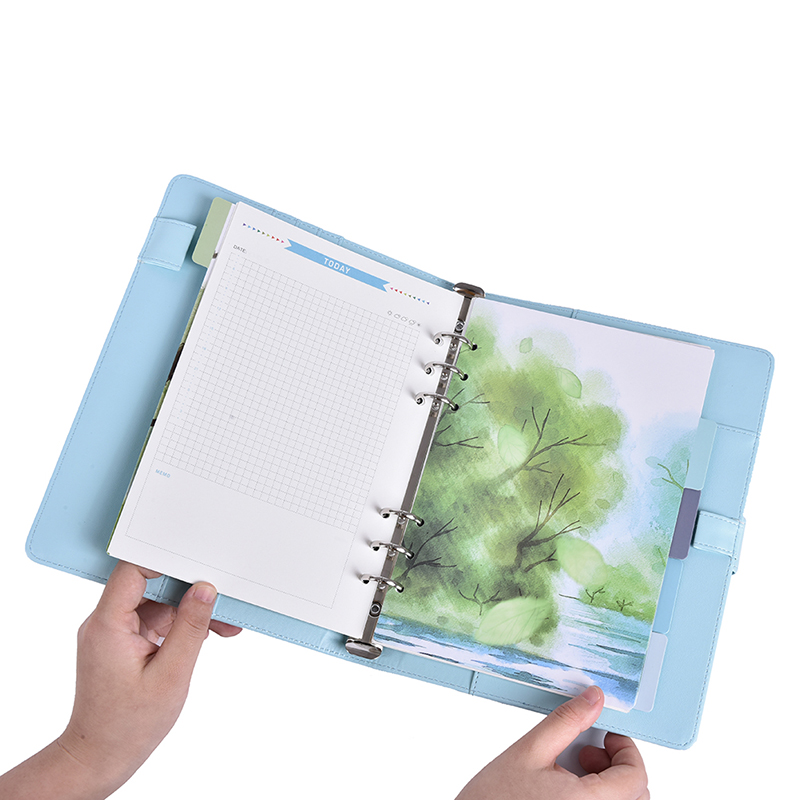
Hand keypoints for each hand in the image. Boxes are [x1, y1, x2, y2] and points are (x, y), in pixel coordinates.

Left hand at [0, 561, 240, 798]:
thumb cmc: (128, 725)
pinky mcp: (124, 642)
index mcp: (108, 624)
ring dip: (190, 612)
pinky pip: (156, 621)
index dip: (166, 558)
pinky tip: (206, 634)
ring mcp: (114, 632)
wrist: (101, 757)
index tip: (199, 557)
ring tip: (224, 626)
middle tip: (223, 601)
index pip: (133, 569)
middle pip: (152, 585)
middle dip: (190, 591)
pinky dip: (180, 627)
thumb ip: (189, 627)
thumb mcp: (171, 675)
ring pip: (158, 603)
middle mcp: (106, 622)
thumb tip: (205, 589)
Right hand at [456, 687, 648, 799]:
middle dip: (617, 767)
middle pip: (636, 797)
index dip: (626, 750)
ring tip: (574, 771)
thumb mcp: (529, 750)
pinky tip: (569, 790)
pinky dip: (596, 799)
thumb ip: (566, 722)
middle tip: (587, 751)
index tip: (607, 736)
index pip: (635, 778)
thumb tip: (594, 698)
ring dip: (610, 786)